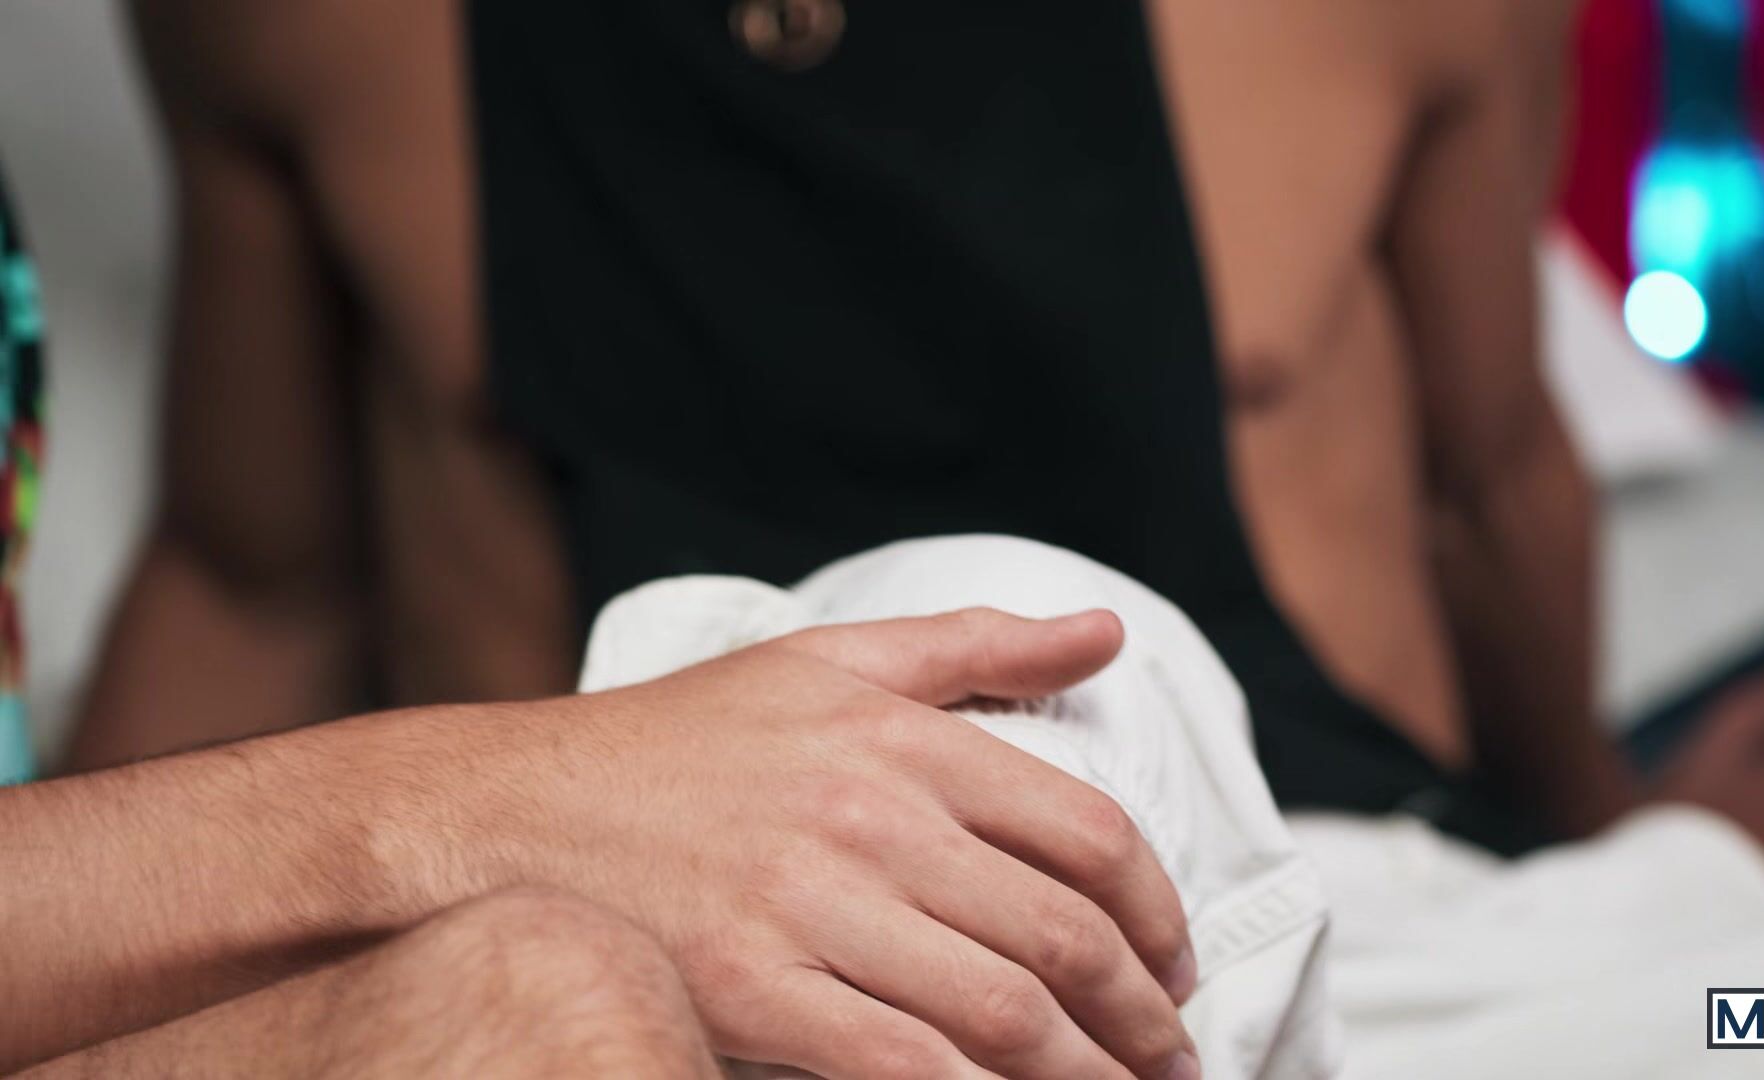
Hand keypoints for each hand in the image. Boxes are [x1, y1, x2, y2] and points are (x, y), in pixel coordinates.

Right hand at [439, 608, 1199, 1079]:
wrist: (515, 814)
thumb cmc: (683, 739)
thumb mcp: (829, 661)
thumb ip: (977, 643)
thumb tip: (1106, 632)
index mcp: (901, 739)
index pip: (1085, 831)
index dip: (1156, 910)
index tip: (1173, 959)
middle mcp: (868, 819)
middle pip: (1060, 935)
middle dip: (1142, 1015)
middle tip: (1170, 1055)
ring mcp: (808, 909)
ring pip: (1002, 1016)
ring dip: (1087, 1075)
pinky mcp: (752, 993)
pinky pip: (901, 1069)